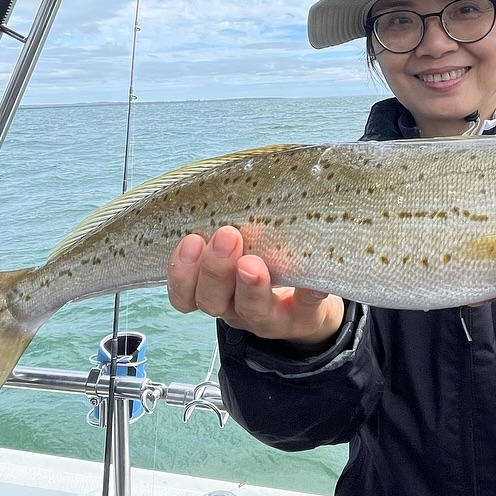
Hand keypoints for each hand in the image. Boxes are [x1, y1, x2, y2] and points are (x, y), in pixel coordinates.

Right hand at [166, 225, 344, 347]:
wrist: (310, 305)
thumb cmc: (267, 262)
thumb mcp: (242, 244)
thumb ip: (230, 223)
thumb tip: (231, 179)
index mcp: (215, 291)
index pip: (184, 294)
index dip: (182, 272)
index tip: (190, 239)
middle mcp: (235, 308)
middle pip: (211, 301)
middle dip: (215, 269)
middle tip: (227, 236)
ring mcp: (270, 317)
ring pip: (251, 310)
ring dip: (250, 286)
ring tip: (253, 263)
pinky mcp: (305, 317)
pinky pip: (306, 307)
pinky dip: (309, 294)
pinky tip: (314, 282)